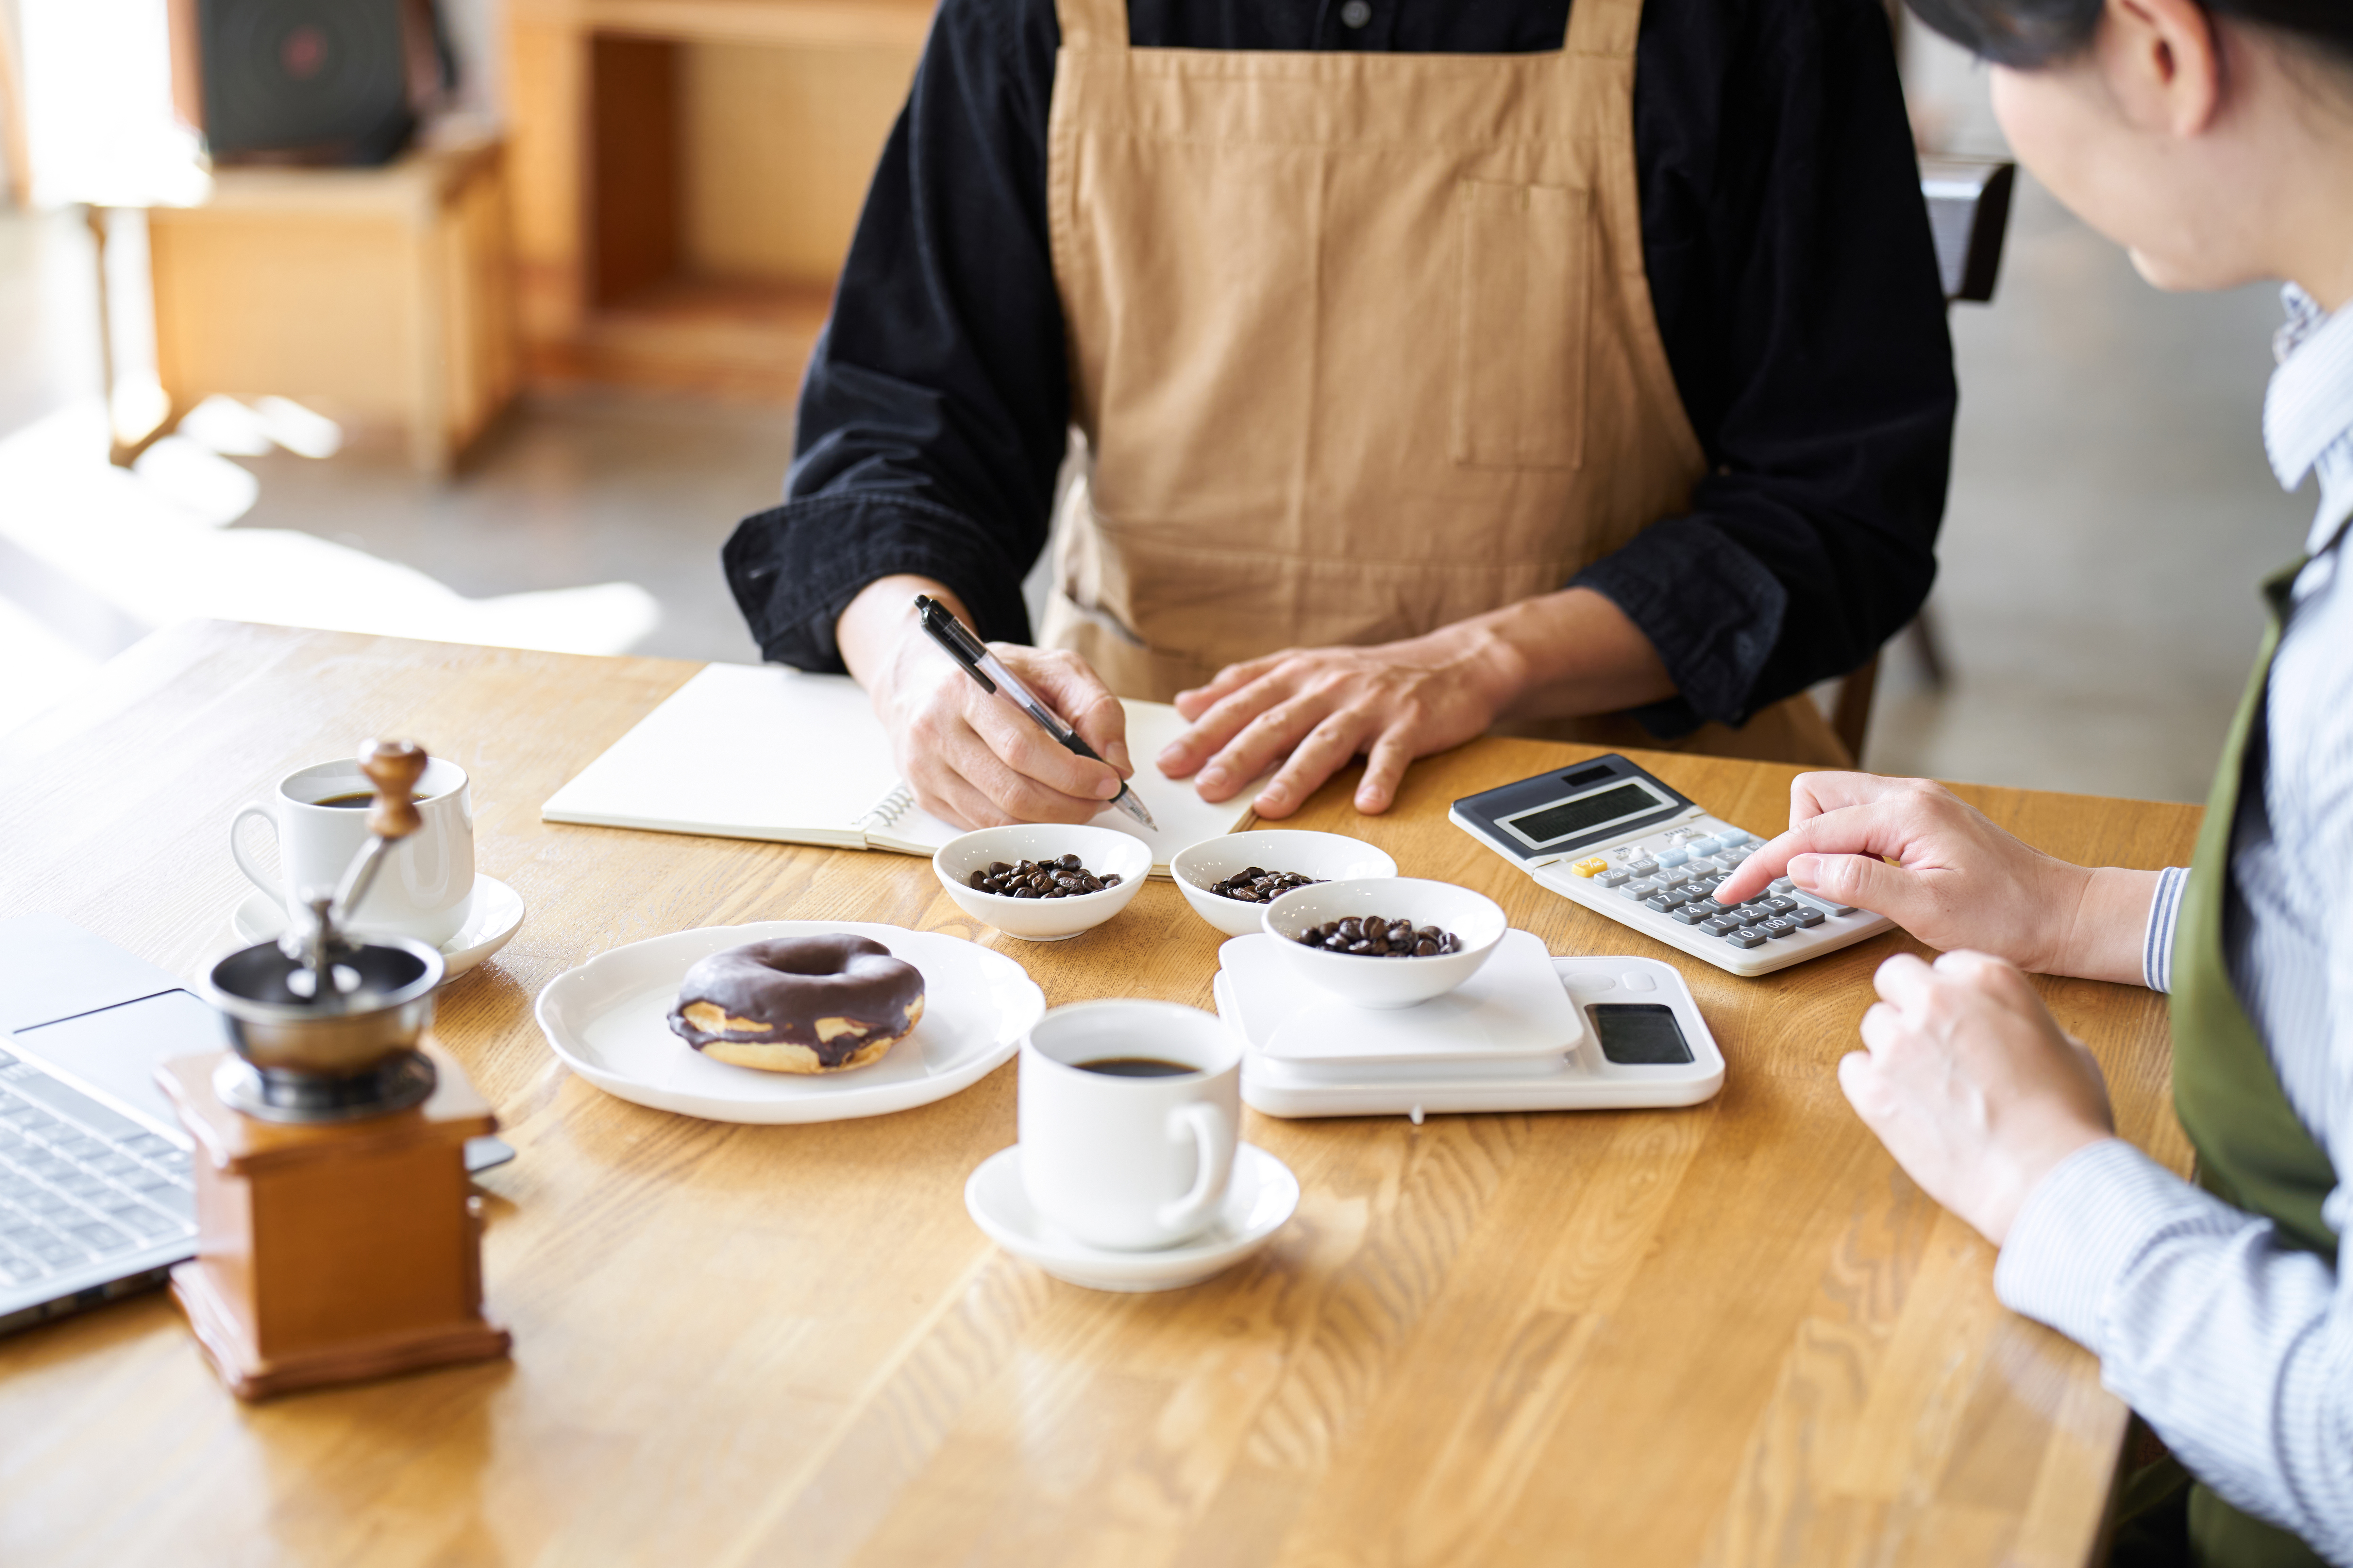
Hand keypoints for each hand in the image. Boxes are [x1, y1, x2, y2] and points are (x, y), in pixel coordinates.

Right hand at [846, 582, 1129, 829]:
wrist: (922, 680)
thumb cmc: (995, 674)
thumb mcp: (1053, 668)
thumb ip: (1095, 707)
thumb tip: (1118, 764)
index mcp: (966, 689)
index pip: (1023, 748)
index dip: (1073, 774)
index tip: (1110, 781)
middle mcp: (937, 731)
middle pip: (1012, 792)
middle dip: (1070, 805)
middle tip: (1102, 800)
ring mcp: (925, 769)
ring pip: (998, 819)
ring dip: (1051, 821)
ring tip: (1079, 805)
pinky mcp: (925, 796)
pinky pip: (982, 827)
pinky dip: (1022, 826)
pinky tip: (1045, 810)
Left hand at [1157, 627, 1518, 817]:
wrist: (1451, 663)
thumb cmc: (1367, 676)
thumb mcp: (1303, 669)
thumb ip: (1245, 687)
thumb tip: (1187, 704)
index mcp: (1297, 673)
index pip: (1241, 701)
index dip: (1204, 731)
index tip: (1169, 761)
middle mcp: (1327, 685)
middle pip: (1275, 722)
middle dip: (1237, 754)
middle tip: (1205, 786)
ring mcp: (1369, 705)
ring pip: (1326, 740)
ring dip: (1297, 774)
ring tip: (1269, 805)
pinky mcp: (1410, 723)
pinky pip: (1393, 754)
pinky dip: (1380, 778)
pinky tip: (1367, 804)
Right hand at [1713, 773, 2128, 977]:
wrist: (2064, 914)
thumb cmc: (2008, 917)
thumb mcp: (1927, 910)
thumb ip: (1857, 883)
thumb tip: (1799, 868)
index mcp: (1903, 813)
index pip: (1808, 832)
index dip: (1763, 864)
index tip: (1730, 892)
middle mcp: (1907, 796)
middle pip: (1813, 798)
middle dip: (1796, 842)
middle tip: (1815, 891)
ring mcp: (1916, 804)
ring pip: (1834, 805)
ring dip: (1822, 844)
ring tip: (1846, 890)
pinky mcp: (1923, 819)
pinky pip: (1861, 819)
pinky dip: (1848, 847)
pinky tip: (1869, 880)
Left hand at [1844, 951, 2115, 1245]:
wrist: (2045, 1173)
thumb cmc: (2065, 1118)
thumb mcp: (2065, 1047)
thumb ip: (2018, 1023)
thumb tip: (2002, 1033)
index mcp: (1987, 979)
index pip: (1944, 965)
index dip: (1950, 994)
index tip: (1958, 1019)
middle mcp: (1936, 1000)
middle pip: (1895, 978)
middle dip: (1908, 1004)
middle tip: (1929, 1043)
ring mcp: (1899, 1043)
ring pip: (1874, 1025)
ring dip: (1894, 1048)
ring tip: (1927, 1087)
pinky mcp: (1873, 1088)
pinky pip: (1853, 1069)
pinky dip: (1871, 1084)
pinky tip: (1903, 1106)